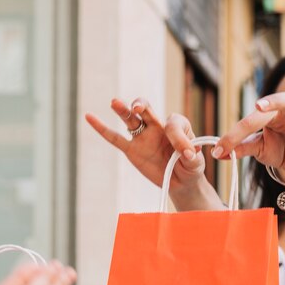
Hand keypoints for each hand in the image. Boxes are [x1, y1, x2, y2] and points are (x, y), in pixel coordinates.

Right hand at [85, 98, 205, 194]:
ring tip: (114, 102)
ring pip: (130, 119)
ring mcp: (142, 137)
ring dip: (123, 110)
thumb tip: (186, 152)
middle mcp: (157, 126)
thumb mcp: (196, 162)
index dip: (179, 137)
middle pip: (146, 109)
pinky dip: (101, 128)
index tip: (186, 153)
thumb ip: (191, 154)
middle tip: (138, 108)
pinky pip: (114, 138)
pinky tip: (89, 117)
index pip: (173, 123)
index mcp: (176, 124)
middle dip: (142, 106)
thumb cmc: (190, 167)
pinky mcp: (131, 150)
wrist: (181, 182)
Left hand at [214, 91, 284, 178]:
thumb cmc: (276, 150)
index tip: (220, 149)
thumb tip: (217, 153)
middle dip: (270, 105)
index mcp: (270, 116)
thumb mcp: (257, 149)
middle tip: (258, 108)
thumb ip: (240, 148)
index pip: (252, 121)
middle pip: (280, 104)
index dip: (235, 135)